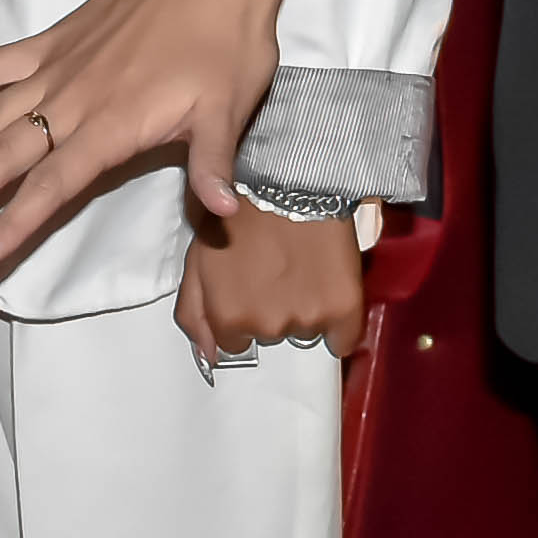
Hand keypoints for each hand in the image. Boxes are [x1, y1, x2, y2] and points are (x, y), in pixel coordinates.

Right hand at [0, 0, 284, 280]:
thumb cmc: (226, 41)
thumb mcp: (228, 108)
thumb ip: (211, 163)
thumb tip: (223, 212)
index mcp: (111, 124)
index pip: (52, 186)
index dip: (14, 223)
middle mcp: (70, 100)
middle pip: (1, 157)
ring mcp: (53, 68)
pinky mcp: (49, 41)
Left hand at [176, 198, 364, 359]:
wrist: (287, 179)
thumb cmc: (235, 214)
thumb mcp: (198, 258)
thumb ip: (194, 313)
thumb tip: (209, 359)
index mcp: (229, 317)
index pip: (234, 343)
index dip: (241, 311)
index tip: (250, 285)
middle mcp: (267, 327)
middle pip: (270, 336)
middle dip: (270, 309)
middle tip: (275, 269)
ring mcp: (307, 319)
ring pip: (304, 333)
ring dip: (303, 310)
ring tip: (300, 268)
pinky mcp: (343, 308)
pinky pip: (343, 340)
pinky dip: (338, 326)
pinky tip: (328, 292)